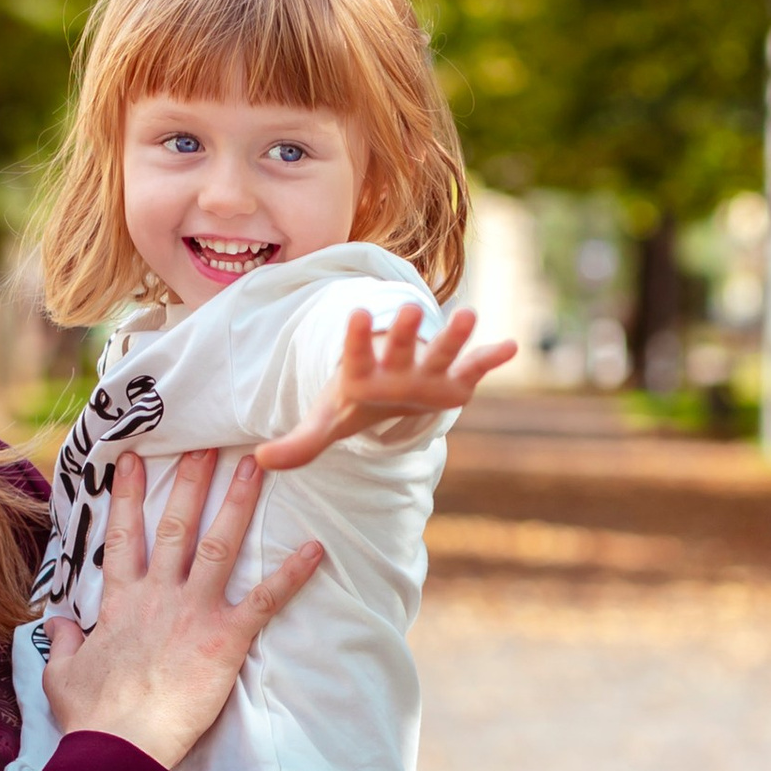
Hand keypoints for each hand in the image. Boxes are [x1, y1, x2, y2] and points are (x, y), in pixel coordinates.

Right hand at [42, 449, 322, 770]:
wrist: (119, 747)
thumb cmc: (93, 716)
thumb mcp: (62, 674)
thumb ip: (63, 642)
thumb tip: (58, 624)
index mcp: (121, 602)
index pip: (123, 536)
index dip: (128, 495)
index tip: (133, 459)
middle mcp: (158, 595)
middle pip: (176, 525)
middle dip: (192, 481)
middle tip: (208, 443)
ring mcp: (193, 612)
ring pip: (218, 545)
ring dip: (239, 503)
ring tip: (256, 465)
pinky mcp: (225, 639)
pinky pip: (264, 601)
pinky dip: (291, 575)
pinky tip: (316, 549)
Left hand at [251, 302, 518, 472]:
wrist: (389, 393)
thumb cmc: (356, 403)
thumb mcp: (327, 424)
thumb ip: (299, 443)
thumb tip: (260, 460)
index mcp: (363, 374)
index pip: (355, 353)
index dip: (353, 336)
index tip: (352, 313)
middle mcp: (396, 366)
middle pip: (398, 347)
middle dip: (402, 331)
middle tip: (407, 309)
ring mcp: (428, 371)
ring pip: (440, 351)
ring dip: (453, 335)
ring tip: (468, 314)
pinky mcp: (455, 382)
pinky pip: (474, 369)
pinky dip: (492, 357)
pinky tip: (511, 346)